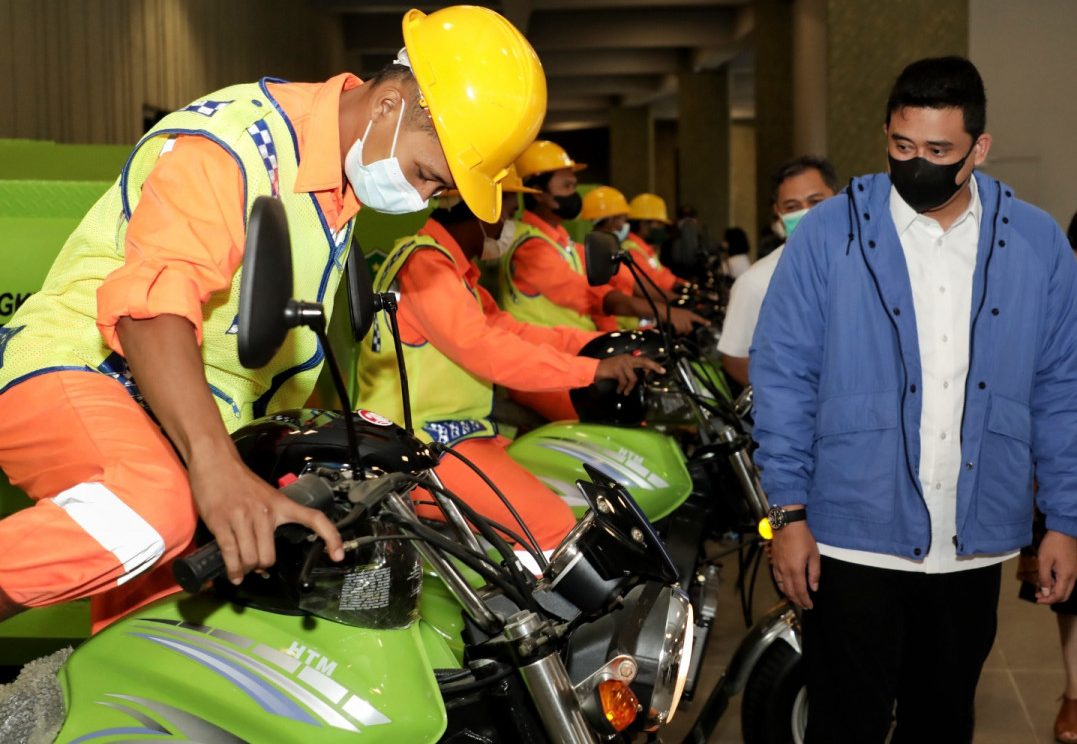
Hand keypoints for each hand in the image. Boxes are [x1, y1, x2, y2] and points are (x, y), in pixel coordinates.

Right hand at [188, 452, 343, 584]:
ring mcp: (243, 517)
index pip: (314, 518)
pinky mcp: (222, 522)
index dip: (331, 537)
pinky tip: (234, 574)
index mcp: (282, 504)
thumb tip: (265, 558)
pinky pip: (230, 554)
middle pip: (269, 557)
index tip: (338, 555)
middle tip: (255, 565)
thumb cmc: (240, 482)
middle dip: (261, 567)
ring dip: (246, 569)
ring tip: (242, 567)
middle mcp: (266, 512)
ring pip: (250, 559)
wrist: (216, 462)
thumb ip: (271, 522)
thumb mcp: (267, 496)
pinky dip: (233, 569)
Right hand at [595, 354, 665, 394]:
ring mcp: (622, 363)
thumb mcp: (621, 368)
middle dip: (653, 367)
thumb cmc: (608, 369)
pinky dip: (622, 388)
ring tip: (625, 392)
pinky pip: (624, 381)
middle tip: (661, 371)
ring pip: (633, 378)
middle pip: (644, 362)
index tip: (662, 369)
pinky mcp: (617, 370)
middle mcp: (627, 359)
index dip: (653, 364)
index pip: (644, 360)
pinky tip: (619, 391)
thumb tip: (644, 374)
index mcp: (629, 358)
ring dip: (630, 387)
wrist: (594, 368)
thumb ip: (631, 370)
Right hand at [667, 307, 708, 334]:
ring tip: (678, 332)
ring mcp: (682, 320)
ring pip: (685, 330)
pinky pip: (679, 331)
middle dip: (687, 331)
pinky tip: (675, 332)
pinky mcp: (677, 323)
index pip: (698, 318)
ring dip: (681, 332)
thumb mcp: (679, 314)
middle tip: (684, 332)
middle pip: (690, 328)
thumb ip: (684, 319)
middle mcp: (687, 316)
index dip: (704, 321)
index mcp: (688, 313)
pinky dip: (677, 332)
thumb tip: (686, 327)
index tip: (709, 324)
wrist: (662, 309)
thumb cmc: (669, 311)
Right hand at [770, 512, 819, 608]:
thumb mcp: (814, 555)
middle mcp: (785, 571)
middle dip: (797, 600)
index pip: (800, 591)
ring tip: (795, 599)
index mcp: (796, 570)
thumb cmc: (803, 538)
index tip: (810, 606)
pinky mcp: (773, 562)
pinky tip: (785, 586)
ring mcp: (777, 567)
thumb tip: (814, 587)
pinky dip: (781, 586)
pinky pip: (776, 578)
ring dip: (789, 595)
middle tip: (804, 605)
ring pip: (781, 586)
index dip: (805, 601)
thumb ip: (814, 573)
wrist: (787, 524)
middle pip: (790, 591)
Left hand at [1036, 530, 1076, 603]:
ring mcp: (1075, 572)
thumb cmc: (1053, 544)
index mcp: (1067, 576)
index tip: (1037, 599)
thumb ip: (1044, 577)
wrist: (1065, 530)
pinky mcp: (1074, 567)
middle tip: (1038, 595)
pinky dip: (1058, 584)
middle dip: (1051, 598)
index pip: (1059, 596)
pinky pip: (1067, 581)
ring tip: (1040, 588)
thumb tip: (1045, 591)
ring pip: (1066, 588)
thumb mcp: (1044, 560)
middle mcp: (1074, 577)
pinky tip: (1048, 579)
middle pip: (1065, 595)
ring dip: (1054, 590)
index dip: (1048, 600)